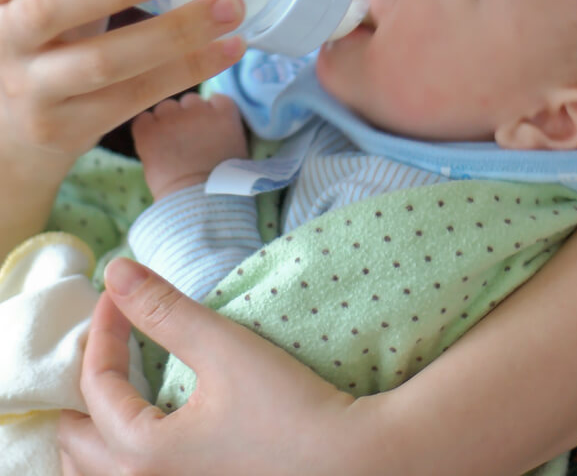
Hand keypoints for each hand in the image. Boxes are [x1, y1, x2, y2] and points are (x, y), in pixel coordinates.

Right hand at [0, 0, 245, 165]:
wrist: (7, 137)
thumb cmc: (38, 33)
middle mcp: (3, 40)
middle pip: (49, 10)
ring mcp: (34, 89)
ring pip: (104, 62)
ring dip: (174, 34)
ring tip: (229, 5)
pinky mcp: (69, 127)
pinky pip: (134, 96)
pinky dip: (186, 70)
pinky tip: (229, 46)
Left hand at [58, 258, 361, 475]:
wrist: (352, 464)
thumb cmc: (289, 409)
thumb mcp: (223, 347)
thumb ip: (163, 309)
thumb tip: (115, 269)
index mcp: (142, 455)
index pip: (95, 384)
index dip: (102, 330)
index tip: (122, 292)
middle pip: (76, 444)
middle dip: (81, 387)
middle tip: (109, 340)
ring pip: (98, 475)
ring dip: (95, 429)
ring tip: (116, 385)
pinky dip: (119, 457)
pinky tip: (149, 427)